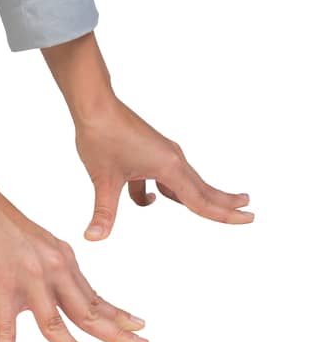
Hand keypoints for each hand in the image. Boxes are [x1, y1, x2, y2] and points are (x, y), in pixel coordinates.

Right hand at [0, 187, 148, 341]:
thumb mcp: (13, 258)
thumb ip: (0, 300)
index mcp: (60, 260)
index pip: (92, 296)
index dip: (117, 314)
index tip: (138, 326)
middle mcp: (53, 270)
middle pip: (88, 312)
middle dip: (118, 333)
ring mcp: (29, 280)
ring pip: (56, 325)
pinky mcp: (1, 285)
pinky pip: (6, 325)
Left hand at [73, 96, 253, 240]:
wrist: (93, 103)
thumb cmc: (100, 137)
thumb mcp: (102, 179)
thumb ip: (103, 212)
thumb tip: (92, 238)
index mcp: (169, 168)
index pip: (201, 201)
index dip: (225, 215)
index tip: (249, 218)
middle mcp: (173, 159)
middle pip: (203, 189)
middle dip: (224, 204)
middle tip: (249, 212)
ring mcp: (163, 152)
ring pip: (185, 182)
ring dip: (197, 197)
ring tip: (216, 207)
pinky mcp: (152, 148)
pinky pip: (166, 175)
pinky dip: (165, 189)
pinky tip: (146, 197)